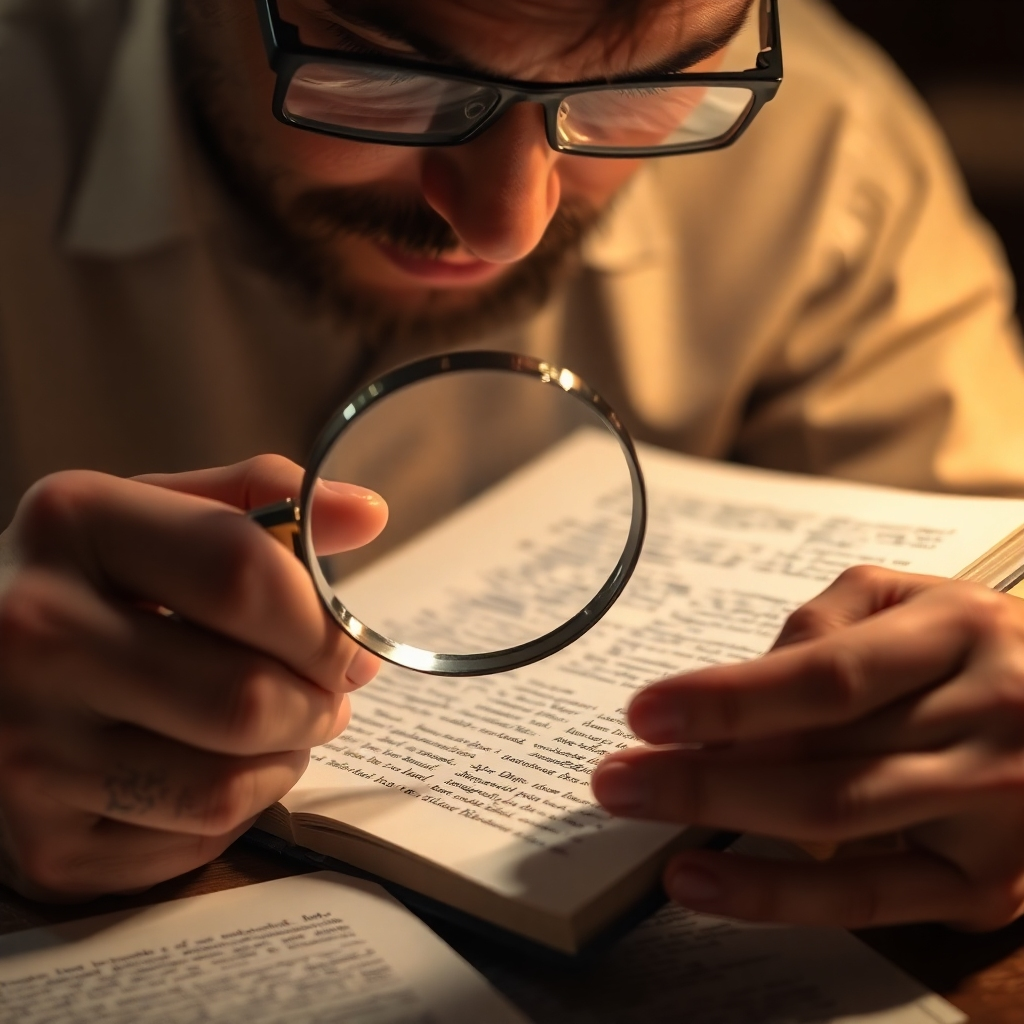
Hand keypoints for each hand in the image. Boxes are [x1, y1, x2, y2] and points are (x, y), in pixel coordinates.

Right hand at [0, 456, 386, 899]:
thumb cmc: (94, 583)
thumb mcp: (159, 514)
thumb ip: (262, 502)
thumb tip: (367, 514)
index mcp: (75, 524)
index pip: (244, 576)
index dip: (324, 621)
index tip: (351, 644)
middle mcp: (32, 634)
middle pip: (245, 697)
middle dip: (318, 702)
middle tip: (327, 693)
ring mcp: (25, 747)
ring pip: (226, 785)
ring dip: (286, 757)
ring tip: (281, 726)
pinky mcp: (42, 842)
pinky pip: (195, 840)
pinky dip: (237, 809)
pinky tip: (216, 765)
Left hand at [592, 566, 1023, 929]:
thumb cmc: (989, 647)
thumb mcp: (918, 597)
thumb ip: (825, 622)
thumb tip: (736, 687)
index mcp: (960, 636)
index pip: (826, 675)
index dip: (728, 698)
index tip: (647, 712)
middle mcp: (983, 724)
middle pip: (818, 757)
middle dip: (701, 769)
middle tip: (615, 774)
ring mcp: (989, 813)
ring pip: (834, 824)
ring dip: (721, 820)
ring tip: (639, 810)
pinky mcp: (986, 888)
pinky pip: (866, 903)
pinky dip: (775, 894)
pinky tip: (702, 880)